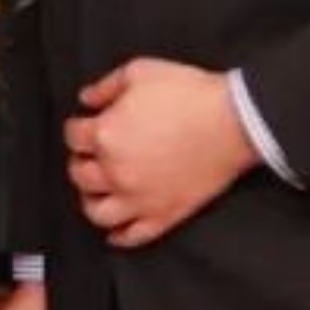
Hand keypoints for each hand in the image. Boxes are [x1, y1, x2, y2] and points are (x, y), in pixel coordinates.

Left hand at [64, 58, 259, 249]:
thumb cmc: (191, 95)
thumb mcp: (139, 72)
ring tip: (98, 190)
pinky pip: (134, 236)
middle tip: (91, 155)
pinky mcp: (166, 214)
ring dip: (92, 200)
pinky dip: (120, 236)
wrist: (235, 121)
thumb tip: (88, 98)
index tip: (86, 125)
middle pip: (80, 175)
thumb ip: (106, 86)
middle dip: (81, 161)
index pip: (74, 137)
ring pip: (98, 213)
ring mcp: (141, 198)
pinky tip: (115, 232)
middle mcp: (117, 172)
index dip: (79, 127)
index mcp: (106, 136)